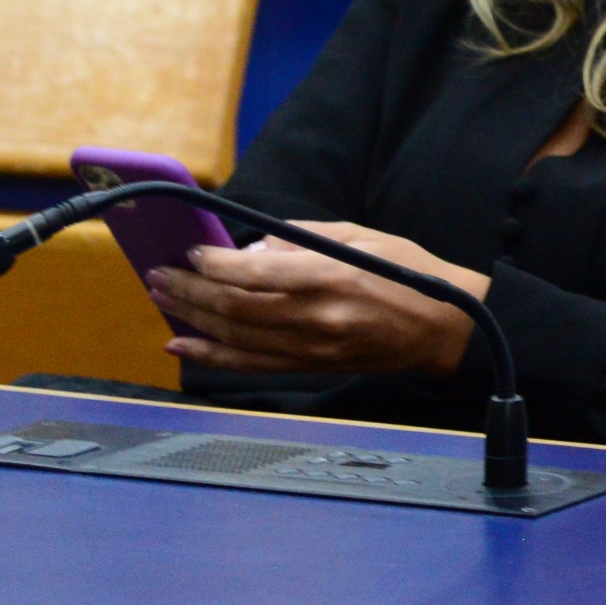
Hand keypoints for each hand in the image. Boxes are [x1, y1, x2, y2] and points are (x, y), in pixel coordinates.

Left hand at [154, 225, 485, 378]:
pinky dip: (211, 354)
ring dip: (191, 318)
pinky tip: (182, 343)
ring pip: (235, 337)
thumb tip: (254, 247)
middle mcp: (317, 317)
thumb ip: (305, 238)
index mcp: (331, 277)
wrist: (446, 328)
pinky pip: (250, 363)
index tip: (191, 252)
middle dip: (189, 290)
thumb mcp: (365, 237)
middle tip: (160, 274)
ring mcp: (313, 347)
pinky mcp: (312, 367)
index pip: (254, 274)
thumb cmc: (410, 274)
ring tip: (163, 298)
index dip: (213, 264)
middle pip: (234, 308)